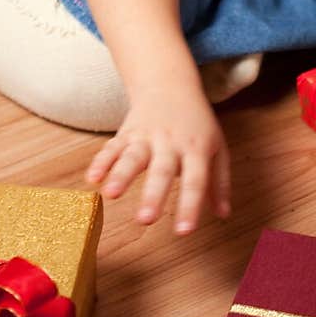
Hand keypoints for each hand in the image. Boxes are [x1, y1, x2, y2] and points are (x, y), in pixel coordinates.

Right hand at [84, 81, 230, 231]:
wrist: (171, 85)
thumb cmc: (197, 124)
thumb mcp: (217, 148)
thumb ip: (219, 182)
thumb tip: (223, 214)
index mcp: (196, 149)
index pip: (195, 181)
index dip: (190, 206)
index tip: (183, 231)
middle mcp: (171, 143)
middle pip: (161, 170)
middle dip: (152, 195)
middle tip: (146, 219)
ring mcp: (146, 136)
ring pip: (133, 156)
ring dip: (121, 175)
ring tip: (111, 194)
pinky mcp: (127, 133)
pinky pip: (112, 147)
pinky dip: (101, 161)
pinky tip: (92, 178)